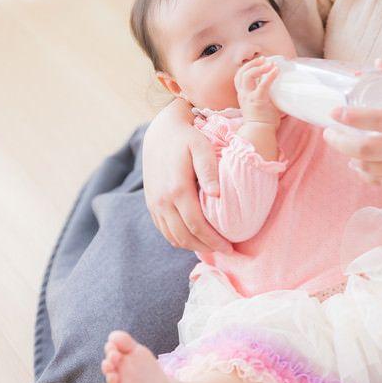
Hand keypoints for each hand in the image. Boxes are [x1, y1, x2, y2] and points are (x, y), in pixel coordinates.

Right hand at [142, 99, 232, 253]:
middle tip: (225, 250)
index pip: (197, 226)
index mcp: (177, 190)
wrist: (161, 131)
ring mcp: (154, 204)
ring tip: (211, 246)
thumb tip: (217, 195)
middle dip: (206, 248)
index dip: (214, 241)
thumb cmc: (187, 138)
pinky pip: (164, 230)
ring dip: (192, 246)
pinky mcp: (151, 203)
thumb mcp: (201, 147)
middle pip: (185, 237)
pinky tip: (194, 237)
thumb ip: (209, 170)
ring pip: (173, 237)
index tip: (230, 248)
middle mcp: (162, 201)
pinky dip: (179, 238)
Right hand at [234, 57, 281, 126]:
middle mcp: (243, 94)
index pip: (239, 77)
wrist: (260, 132)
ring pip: (247, 76)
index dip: (247, 67)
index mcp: (243, 95)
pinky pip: (262, 84)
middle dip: (251, 64)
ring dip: (258, 67)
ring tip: (269, 63)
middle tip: (263, 59)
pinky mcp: (257, 100)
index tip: (258, 63)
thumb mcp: (261, 104)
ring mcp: (249, 97)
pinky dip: (269, 75)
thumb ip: (266, 95)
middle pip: (240, 73)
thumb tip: (281, 89)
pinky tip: (276, 70)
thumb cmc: (263, 121)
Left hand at [322, 59, 381, 190]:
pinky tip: (356, 163)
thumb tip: (377, 62)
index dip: (352, 117)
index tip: (334, 112)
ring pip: (369, 167)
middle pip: (366, 150)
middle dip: (340, 142)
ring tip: (341, 143)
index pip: (378, 120)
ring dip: (349, 156)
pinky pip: (378, 182)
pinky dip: (363, 173)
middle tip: (328, 133)